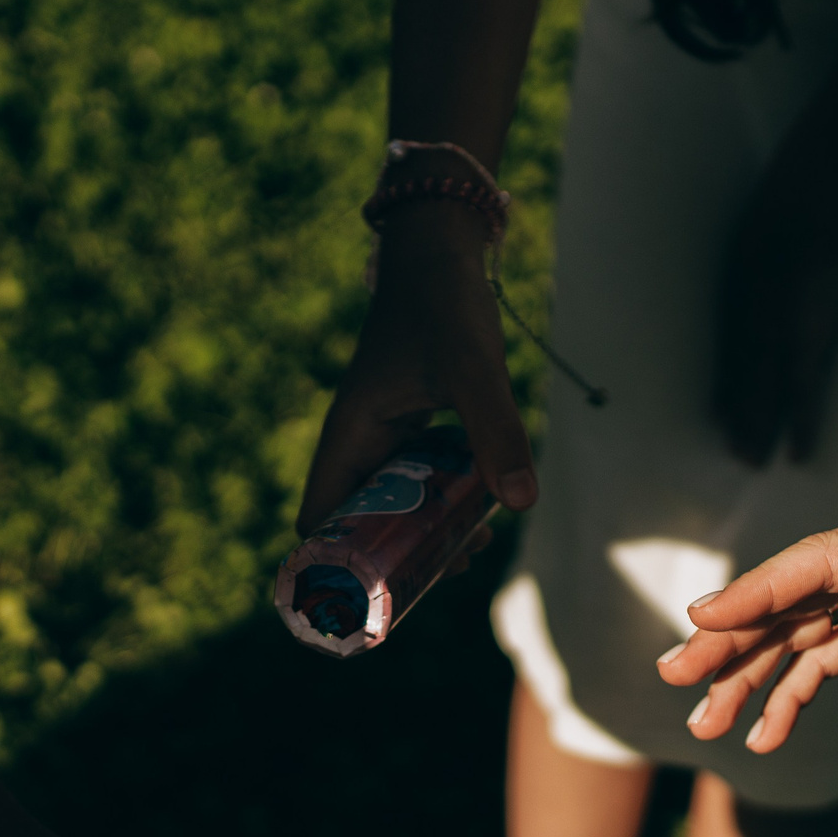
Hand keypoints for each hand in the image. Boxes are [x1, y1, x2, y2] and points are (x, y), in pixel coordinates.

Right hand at [300, 201, 539, 531]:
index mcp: (349, 437)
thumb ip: (496, 431)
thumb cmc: (444, 302)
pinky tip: (486, 502)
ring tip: (477, 541)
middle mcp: (358, 444)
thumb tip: (520, 503)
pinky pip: (418, 480)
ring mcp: (384, 437)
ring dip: (428, 531)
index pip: (317, 521)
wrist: (440, 248)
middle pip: (359, 526)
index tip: (382, 588)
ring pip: (393, 506)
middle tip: (456, 563)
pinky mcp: (412, 427)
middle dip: (401, 556)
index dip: (337, 563)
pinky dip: (444, 499)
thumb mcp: (472, 369)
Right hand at [657, 478, 837, 753]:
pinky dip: (794, 692)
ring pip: (798, 631)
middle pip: (792, 598)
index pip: (824, 562)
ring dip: (749, 673)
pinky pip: (829, 657)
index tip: (703, 614)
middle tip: (674, 678)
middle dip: (731, 637)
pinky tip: (764, 734)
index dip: (761, 589)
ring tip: (703, 723)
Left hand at [714, 156, 837, 466]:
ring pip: (763, 396)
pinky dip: (799, 425)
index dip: (727, 386)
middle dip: (737, 416)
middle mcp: (751, 324)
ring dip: (757, 430)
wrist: (817, 195)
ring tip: (750, 463)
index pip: (732, 353)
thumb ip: (756, 250)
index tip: (721, 414)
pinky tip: (799, 456)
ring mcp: (777, 336)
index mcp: (741, 296)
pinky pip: (802, 395)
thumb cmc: (794, 198)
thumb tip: (758, 253)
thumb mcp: (761, 225)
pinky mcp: (807, 341)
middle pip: (740, 381)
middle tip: (733, 454)